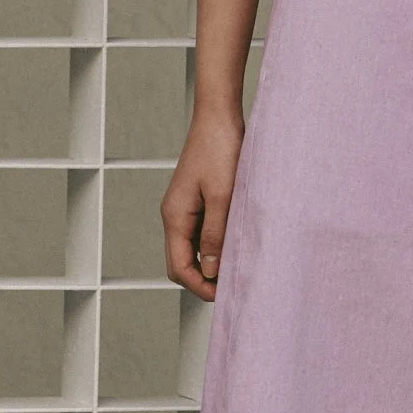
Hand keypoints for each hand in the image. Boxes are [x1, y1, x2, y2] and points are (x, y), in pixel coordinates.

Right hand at [162, 102, 244, 300]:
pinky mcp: (196, 200)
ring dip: (211, 262)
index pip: (178, 267)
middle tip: (233, 286)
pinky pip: (201, 233)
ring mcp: (184, 208)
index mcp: (175, 217)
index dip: (200, 287)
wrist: (218, 117)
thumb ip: (215, 234)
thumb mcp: (222, 197)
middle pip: (182, 262)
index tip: (225, 295)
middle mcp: (174, 215)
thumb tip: (211, 271)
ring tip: (238, 267)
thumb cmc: (221, 151)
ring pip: (192, 249)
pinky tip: (235, 244)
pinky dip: (215, 244)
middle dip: (203, 279)